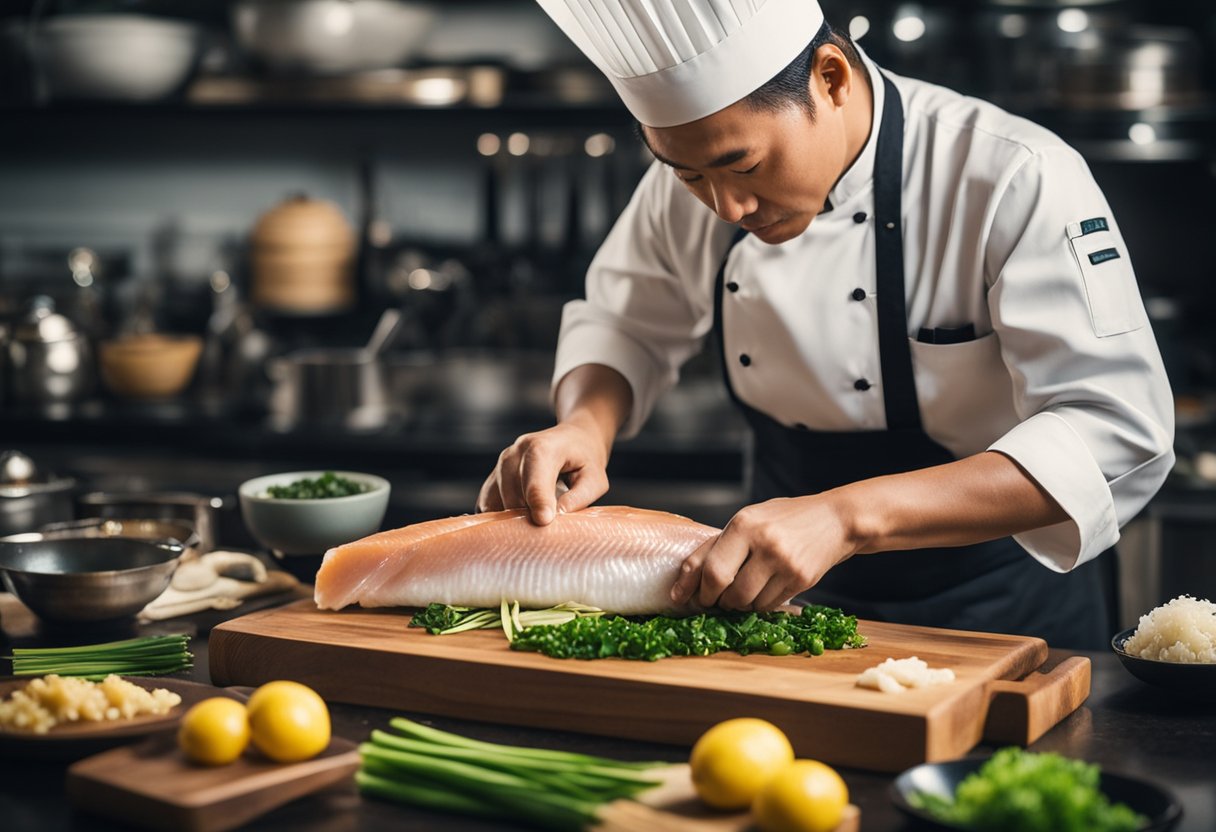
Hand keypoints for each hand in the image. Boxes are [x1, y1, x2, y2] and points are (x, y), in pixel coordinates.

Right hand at [477, 416, 610, 524]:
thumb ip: (579, 497)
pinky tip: (521, 519)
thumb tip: (557, 516)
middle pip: (514, 494)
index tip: (544, 521)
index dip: (538, 500)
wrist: (572, 440)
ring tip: (539, 520)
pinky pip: (488, 504)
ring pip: (498, 501)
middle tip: (550, 530)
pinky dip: (502, 517)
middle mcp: (516, 453)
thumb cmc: (585, 461)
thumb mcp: (596, 478)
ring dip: (516, 518)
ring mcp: (501, 464)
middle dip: (530, 516)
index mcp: (543, 447)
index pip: (536, 477)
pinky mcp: (493, 477)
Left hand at [669, 495, 858, 610]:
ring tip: (740, 591)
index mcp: (744, 524)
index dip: (693, 589)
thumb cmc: (784, 519)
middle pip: (728, 591)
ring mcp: (785, 563)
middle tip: (713, 599)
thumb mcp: (748, 520)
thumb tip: (685, 579)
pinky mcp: (802, 580)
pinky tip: (762, 589)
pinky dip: (759, 604)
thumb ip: (718, 545)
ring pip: (747, 603)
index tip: (683, 598)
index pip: (710, 568)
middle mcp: (765, 543)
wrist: (835, 520)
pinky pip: (769, 606)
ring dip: (737, 605)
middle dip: (715, 600)